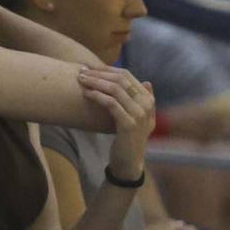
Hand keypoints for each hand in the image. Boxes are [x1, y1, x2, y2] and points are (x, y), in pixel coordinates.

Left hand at [80, 67, 154, 181]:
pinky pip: (110, 103)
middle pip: (120, 79)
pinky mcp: (128, 124)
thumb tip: (146, 81)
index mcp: (149, 100)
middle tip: (81, 71)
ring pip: (114, 89)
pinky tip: (86, 94)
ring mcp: (138, 114)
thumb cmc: (131, 138)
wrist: (130, 161)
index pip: (127, 75)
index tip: (90, 67)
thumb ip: (145, 100)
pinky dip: (97, 96)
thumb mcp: (141, 118)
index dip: (107, 68)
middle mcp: (146, 105)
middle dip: (98, 73)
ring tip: (81, 80)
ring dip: (95, 82)